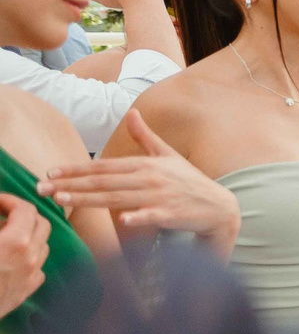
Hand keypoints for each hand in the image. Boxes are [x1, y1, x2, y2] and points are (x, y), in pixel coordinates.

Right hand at [0, 195, 46, 320]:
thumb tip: (0, 215)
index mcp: (15, 242)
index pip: (25, 209)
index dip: (9, 200)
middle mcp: (30, 257)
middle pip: (41, 224)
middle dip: (23, 214)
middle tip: (1, 214)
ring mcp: (31, 275)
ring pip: (42, 245)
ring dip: (28, 234)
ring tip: (5, 234)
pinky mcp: (27, 290)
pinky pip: (38, 267)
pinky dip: (28, 256)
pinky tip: (10, 257)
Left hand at [42, 112, 241, 253]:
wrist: (220, 207)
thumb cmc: (190, 181)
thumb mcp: (169, 155)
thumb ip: (146, 137)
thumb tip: (132, 113)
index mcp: (146, 164)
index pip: (104, 167)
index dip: (76, 169)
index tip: (51, 172)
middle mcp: (150, 178)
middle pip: (103, 182)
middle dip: (71, 185)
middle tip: (44, 188)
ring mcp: (159, 196)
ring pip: (117, 198)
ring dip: (89, 199)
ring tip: (63, 200)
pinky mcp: (170, 214)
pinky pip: (150, 215)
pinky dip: (137, 217)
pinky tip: (122, 220)